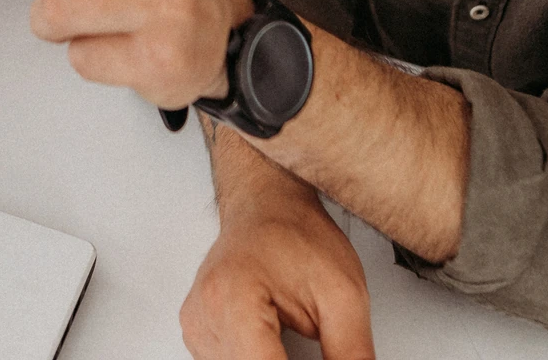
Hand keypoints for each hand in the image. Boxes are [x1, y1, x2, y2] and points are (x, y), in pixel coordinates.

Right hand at [182, 132, 374, 359]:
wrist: (267, 202)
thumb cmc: (295, 232)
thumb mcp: (343, 295)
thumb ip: (350, 353)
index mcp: (232, 302)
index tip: (324, 357)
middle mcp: (203, 316)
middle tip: (311, 334)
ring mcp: (196, 326)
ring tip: (293, 331)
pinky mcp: (198, 332)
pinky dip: (256, 358)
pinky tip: (274, 343)